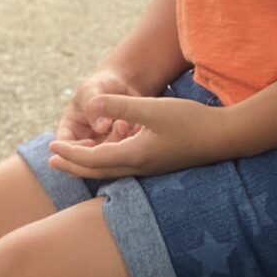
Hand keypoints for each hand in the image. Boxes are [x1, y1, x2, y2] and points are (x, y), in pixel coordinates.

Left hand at [49, 90, 224, 179]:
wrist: (226, 137)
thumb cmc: (191, 121)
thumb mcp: (152, 109)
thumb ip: (121, 107)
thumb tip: (93, 105)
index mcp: (134, 155)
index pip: (92, 159)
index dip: (70, 153)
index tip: (51, 146)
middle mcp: (140, 167)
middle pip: (98, 171)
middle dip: (73, 166)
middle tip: (51, 161)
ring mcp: (151, 168)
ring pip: (111, 172)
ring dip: (89, 166)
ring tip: (73, 160)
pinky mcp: (160, 164)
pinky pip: (124, 168)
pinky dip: (107, 164)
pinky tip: (109, 157)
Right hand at [54, 66, 150, 151]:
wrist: (123, 85)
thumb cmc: (101, 84)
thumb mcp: (92, 91)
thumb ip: (93, 108)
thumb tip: (101, 128)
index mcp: (70, 129)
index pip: (64, 146)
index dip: (75, 150)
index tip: (92, 142)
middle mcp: (84, 142)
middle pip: (87, 156)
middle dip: (104, 146)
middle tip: (119, 128)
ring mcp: (102, 147)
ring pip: (108, 157)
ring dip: (119, 143)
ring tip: (126, 123)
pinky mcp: (120, 148)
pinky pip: (125, 151)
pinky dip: (132, 142)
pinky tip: (138, 127)